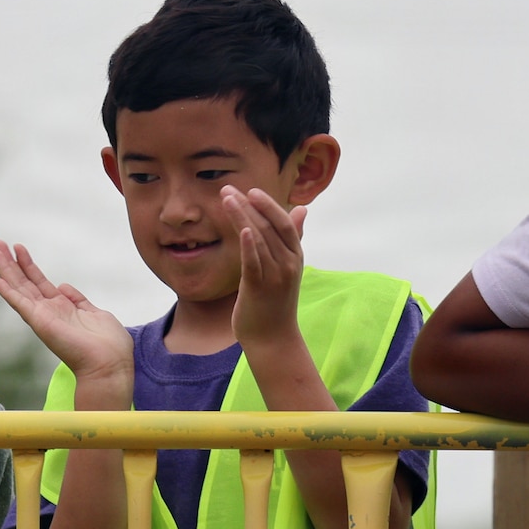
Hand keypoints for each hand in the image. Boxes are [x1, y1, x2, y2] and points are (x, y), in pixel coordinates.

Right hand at [0, 241, 134, 401]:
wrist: (110, 364)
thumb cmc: (108, 345)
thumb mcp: (95, 313)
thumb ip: (78, 300)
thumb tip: (63, 287)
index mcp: (62, 308)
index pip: (39, 282)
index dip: (28, 265)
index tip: (17, 248)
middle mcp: (49, 311)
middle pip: (24, 282)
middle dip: (10, 262)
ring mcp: (43, 317)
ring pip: (19, 289)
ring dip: (5, 269)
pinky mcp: (41, 323)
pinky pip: (21, 305)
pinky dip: (9, 294)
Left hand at [222, 186, 306, 352]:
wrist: (273, 339)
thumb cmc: (276, 302)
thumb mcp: (286, 267)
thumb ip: (293, 238)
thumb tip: (302, 210)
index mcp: (295, 256)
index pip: (283, 222)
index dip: (267, 204)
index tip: (249, 190)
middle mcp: (288, 263)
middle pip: (268, 226)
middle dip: (248, 205)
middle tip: (228, 189)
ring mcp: (275, 275)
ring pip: (258, 238)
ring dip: (241, 216)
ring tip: (226, 199)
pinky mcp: (259, 287)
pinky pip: (254, 262)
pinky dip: (249, 244)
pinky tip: (241, 228)